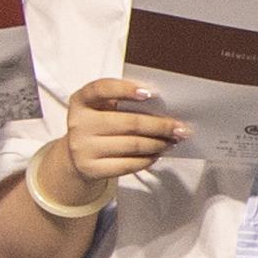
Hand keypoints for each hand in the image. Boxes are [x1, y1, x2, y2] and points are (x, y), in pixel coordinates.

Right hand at [29, 71, 182, 213]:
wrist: (76, 155)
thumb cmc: (99, 124)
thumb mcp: (103, 108)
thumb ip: (124, 103)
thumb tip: (165, 108)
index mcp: (82, 101)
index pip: (101, 89)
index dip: (125, 89)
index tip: (151, 93)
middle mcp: (79, 123)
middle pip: (128, 123)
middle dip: (160, 126)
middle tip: (180, 128)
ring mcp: (82, 148)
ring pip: (132, 145)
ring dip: (158, 143)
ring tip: (173, 141)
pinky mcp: (90, 169)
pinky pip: (127, 165)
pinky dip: (147, 159)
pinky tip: (158, 154)